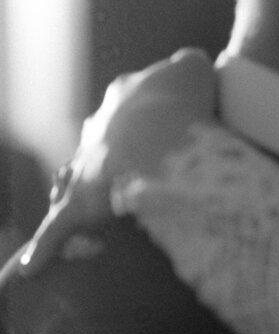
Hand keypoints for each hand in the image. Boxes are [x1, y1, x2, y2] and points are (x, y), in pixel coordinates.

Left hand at [19, 49, 217, 275]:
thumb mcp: (194, 69)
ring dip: (78, 193)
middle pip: (99, 140)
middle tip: (129, 172)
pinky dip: (43, 250)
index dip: (147, 118)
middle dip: (109, 154)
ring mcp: (85, 164)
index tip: (163, 132)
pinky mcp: (79, 204)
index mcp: (124, 97)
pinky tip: (30, 269)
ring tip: (93, 211)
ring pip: (75, 179)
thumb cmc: (181, 101)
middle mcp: (99, 128)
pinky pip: (57, 230)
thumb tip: (193, 64)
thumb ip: (192, 65)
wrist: (159, 128)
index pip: (128, 105)